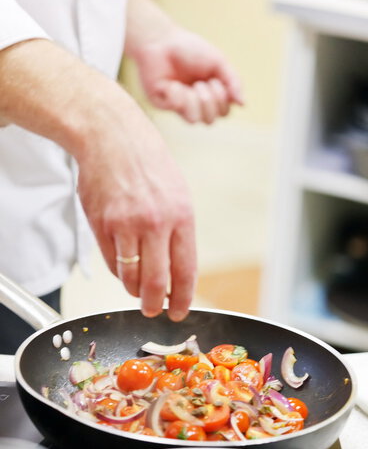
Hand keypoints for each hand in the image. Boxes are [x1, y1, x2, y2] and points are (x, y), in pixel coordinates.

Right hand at [77, 95, 196, 321]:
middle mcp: (154, 223)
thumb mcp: (178, 195)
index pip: (185, 271)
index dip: (183, 298)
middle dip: (155, 306)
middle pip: (156, 284)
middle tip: (155, 312)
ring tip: (138, 289)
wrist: (112, 136)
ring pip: (130, 278)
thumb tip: (176, 273)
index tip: (179, 311)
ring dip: (135, 291)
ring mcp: (125, 225)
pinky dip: (119, 272)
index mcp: (181, 217)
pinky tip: (125, 267)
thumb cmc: (148, 165)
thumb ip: (178, 234)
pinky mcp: (100, 225)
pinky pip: (111, 264)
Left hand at [134, 27, 242, 123]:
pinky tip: (171, 83)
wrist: (161, 40)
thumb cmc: (190, 49)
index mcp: (210, 95)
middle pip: (211, 121)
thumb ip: (233, 81)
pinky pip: (176, 110)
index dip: (223, 100)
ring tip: (187, 85)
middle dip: (209, 101)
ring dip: (194, 100)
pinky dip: (177, 94)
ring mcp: (179, 106)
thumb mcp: (218, 62)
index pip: (224, 112)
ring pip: (194, 120)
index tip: (215, 80)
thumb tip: (244, 104)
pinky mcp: (163, 104)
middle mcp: (195, 104)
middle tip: (201, 83)